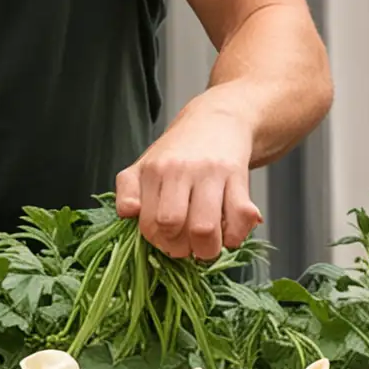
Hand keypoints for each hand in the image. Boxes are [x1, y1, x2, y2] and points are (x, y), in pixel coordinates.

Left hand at [115, 101, 259, 261]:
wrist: (217, 120)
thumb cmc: (179, 152)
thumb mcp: (145, 165)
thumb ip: (128, 190)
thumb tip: (129, 212)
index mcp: (153, 170)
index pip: (149, 223)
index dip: (159, 242)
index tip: (168, 241)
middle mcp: (179, 169)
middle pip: (173, 225)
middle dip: (181, 248)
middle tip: (187, 246)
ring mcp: (209, 172)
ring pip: (205, 227)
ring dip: (208, 248)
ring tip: (207, 244)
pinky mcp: (237, 175)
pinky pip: (239, 218)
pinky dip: (236, 235)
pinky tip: (228, 231)